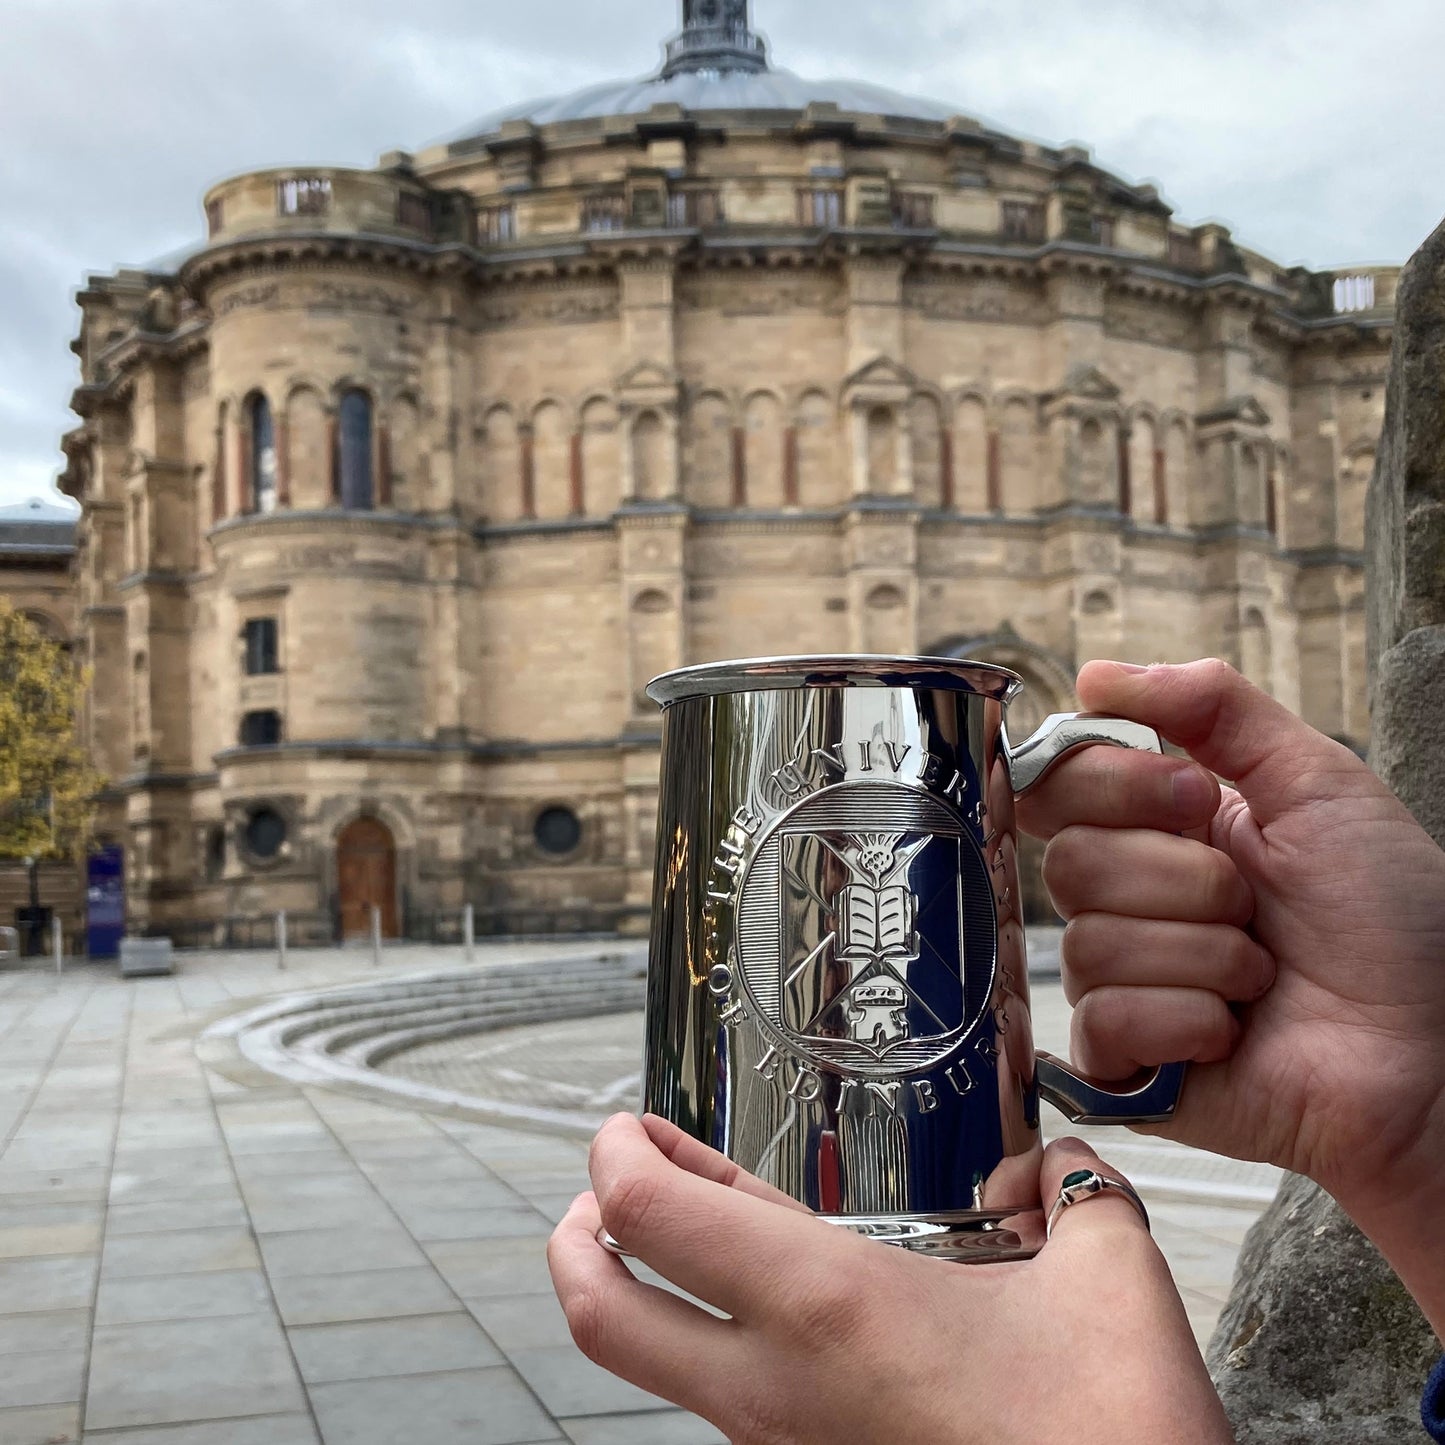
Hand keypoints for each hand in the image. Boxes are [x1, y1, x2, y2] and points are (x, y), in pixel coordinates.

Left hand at [549, 1114, 1230, 1444]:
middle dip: (574, 1243)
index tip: (626, 1122)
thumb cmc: (1109, 1432)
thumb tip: (1053, 1167)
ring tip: (688, 1235)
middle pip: (598, 1317)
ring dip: (649, 1293)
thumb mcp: (1109, 1274)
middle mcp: (777, 1385)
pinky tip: (779, 1316)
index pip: (651, 1214)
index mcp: (827, 1304)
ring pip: (663, 1367)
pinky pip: (732, 1403)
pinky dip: (721, 1344)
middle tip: (591, 1196)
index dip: (614, 1153)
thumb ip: (1074, 1190)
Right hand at [1015, 659, 1444, 1329]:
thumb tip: (1093, 674)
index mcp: (1160, 831)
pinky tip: (1233, 1033)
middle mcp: (1130, 903)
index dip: (1119, 788)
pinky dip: (1186, 1021)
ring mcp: (1123, 985)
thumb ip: (1211, 707)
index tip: (1200, 799)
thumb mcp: (1315, 782)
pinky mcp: (1125, 1066)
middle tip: (1255, 907)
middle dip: (1188, 881)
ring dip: (1206, 956)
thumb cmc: (1396, 922)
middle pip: (1071, 863)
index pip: (1062, 785)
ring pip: (1092, 944)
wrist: (1438, 1050)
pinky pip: (1104, 1022)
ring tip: (1263, 978)